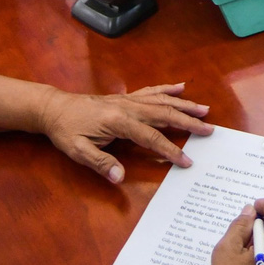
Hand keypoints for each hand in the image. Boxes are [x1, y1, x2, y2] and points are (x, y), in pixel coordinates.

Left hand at [40, 83, 213, 183]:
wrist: (54, 108)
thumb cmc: (66, 131)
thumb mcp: (78, 151)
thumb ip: (100, 163)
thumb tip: (119, 177)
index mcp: (118, 121)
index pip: (151, 137)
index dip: (170, 150)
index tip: (186, 161)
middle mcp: (127, 107)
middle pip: (164, 114)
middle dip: (188, 123)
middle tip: (209, 130)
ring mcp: (127, 99)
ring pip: (161, 101)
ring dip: (184, 105)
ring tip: (204, 110)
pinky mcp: (125, 97)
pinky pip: (151, 91)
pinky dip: (167, 89)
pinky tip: (180, 87)